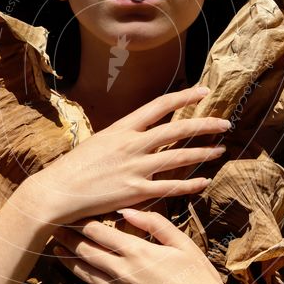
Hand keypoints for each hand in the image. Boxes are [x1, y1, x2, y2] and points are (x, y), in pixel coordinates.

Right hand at [30, 86, 229, 224]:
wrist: (57, 190)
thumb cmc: (75, 167)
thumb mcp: (100, 142)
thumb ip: (124, 137)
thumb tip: (142, 131)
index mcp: (122, 128)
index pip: (160, 105)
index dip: (184, 97)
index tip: (204, 92)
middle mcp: (132, 144)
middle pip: (177, 130)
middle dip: (205, 125)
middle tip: (226, 122)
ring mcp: (135, 168)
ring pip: (179, 157)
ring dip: (203, 153)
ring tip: (220, 149)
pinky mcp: (135, 192)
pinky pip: (170, 187)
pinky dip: (190, 184)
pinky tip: (204, 181)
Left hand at [52, 208, 238, 283]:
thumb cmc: (199, 277)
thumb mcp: (182, 243)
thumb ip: (154, 223)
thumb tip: (127, 211)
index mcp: (138, 252)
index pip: (100, 232)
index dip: (82, 221)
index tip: (72, 212)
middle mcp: (124, 273)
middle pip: (86, 252)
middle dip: (69, 239)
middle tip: (55, 228)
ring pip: (86, 275)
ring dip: (68, 262)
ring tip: (56, 251)